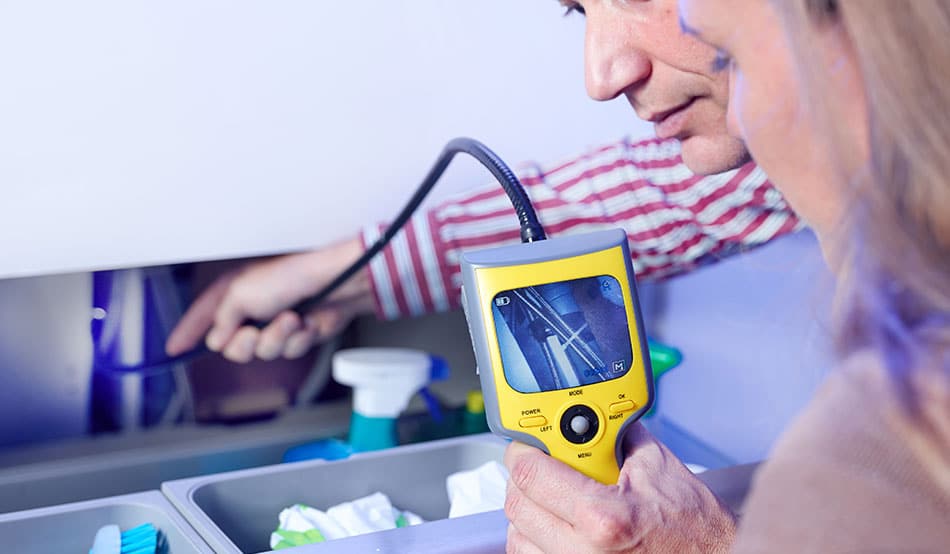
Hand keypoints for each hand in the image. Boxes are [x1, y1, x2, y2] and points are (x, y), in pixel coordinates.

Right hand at [165, 236, 374, 362]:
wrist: (338, 283)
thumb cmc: (292, 275)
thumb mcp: (242, 293)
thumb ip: (222, 320)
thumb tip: (217, 341)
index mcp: (234, 292)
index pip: (202, 315)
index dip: (187, 332)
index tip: (173, 348)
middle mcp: (253, 308)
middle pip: (232, 346)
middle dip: (246, 344)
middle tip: (255, 332)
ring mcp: (275, 322)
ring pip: (263, 352)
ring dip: (279, 339)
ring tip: (291, 319)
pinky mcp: (298, 334)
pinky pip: (289, 351)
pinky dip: (299, 339)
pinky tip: (307, 323)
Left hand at [503, 422, 735, 552]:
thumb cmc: (696, 527)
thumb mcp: (658, 466)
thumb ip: (618, 435)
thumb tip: (589, 416)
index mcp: (601, 517)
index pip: (530, 475)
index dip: (523, 450)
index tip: (527, 444)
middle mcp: (584, 552)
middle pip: (517, 507)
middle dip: (524, 479)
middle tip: (540, 466)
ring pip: (518, 539)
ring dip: (529, 514)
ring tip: (553, 499)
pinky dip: (538, 541)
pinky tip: (558, 527)